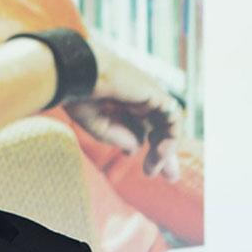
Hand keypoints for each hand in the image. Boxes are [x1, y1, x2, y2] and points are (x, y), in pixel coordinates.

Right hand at [65, 36, 181, 179]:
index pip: (145, 127)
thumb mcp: (98, 126)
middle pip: (160, 129)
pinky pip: (172, 122)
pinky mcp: (157, 95)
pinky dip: (169, 140)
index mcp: (123, 102)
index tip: (148, 171)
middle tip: (166, 177)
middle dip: (164, 154)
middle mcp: (139, 98)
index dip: (149, 148)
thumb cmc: (79, 95)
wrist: (79, 74)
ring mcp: (149, 95)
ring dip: (165, 152)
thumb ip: (118, 138)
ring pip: (167, 127)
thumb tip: (137, 149)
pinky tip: (158, 155)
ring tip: (152, 170)